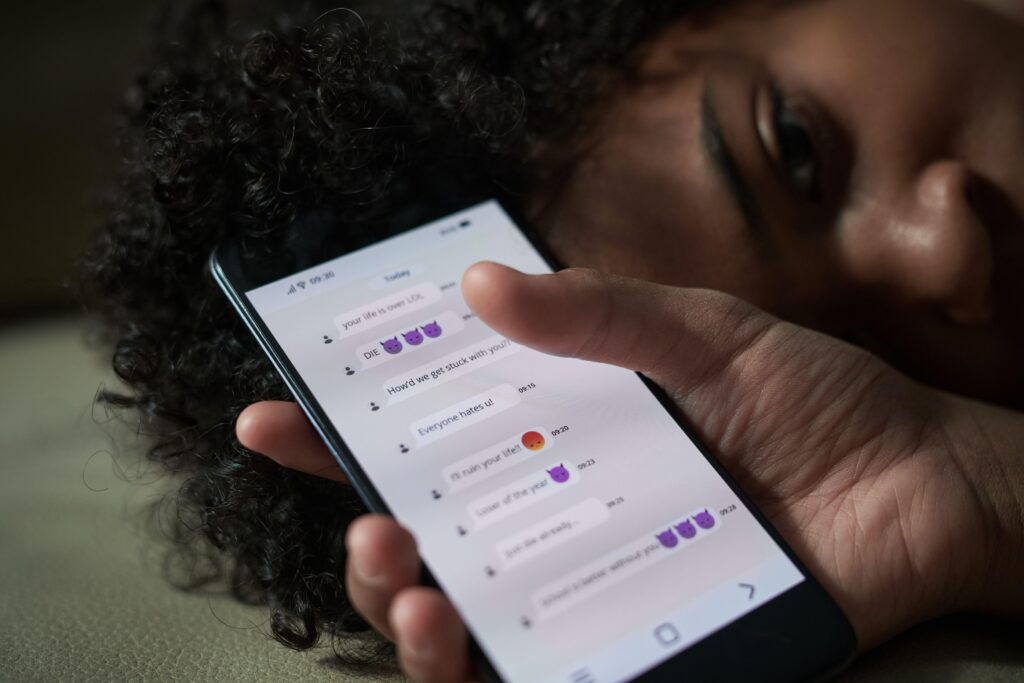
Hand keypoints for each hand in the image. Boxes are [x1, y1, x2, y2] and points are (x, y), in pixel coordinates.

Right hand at [238, 263, 1020, 682]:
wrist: (924, 482)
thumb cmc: (820, 400)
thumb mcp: (704, 333)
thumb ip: (601, 314)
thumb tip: (484, 285)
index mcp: (562, 437)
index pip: (432, 440)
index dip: (345, 436)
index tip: (273, 417)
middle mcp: (562, 519)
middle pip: (431, 546)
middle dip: (372, 546)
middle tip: (373, 531)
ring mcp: (597, 591)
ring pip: (471, 631)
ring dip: (413, 624)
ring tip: (416, 596)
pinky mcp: (645, 650)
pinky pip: (553, 675)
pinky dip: (497, 675)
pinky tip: (477, 652)